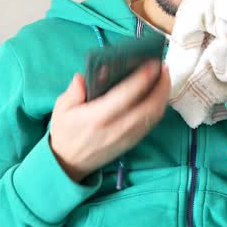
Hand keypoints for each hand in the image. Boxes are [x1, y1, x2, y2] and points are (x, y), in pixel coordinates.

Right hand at [49, 59, 171, 182]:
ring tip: (165, 77)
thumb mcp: (61, 109)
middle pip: (149, 106)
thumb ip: (74, 91)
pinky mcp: (132, 142)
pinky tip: (159, 94)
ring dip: (163, 95)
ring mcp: (127, 137)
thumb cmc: (65, 132)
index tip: (153, 63)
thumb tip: (83, 76)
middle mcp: (117, 128)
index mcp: (98, 117)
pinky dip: (160, 107)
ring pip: (154, 115)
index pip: (126, 95)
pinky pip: (151, 123)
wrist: (69, 164)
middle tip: (164, 66)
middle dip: (161, 85)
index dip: (142, 78)